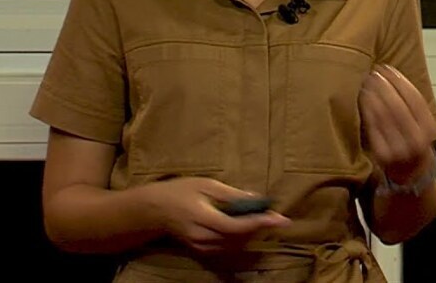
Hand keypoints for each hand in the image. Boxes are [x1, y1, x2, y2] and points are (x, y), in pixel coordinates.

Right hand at [151, 177, 289, 252]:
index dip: (260, 223)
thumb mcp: (206, 184)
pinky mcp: (202, 251)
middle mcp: (202, 237)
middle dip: (259, 228)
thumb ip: (231, 194)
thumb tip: (256, 198)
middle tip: (274, 216)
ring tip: (262, 219)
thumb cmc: (180, 191)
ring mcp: (201, 247)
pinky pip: (227, 248)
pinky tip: (246, 227)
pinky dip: (241, 238)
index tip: (280, 219)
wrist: (155, 210)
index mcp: (202, 217)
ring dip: (251, 234)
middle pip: (239, 238)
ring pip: (235, 245)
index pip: (236, 226)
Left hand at [359, 64, 435, 184]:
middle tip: (374, 72)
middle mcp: (416, 140)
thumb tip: (394, 75)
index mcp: (429, 130)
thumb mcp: (423, 126)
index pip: (415, 99)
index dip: (400, 81)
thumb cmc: (415, 142)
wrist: (411, 175)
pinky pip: (373, 127)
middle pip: (398, 105)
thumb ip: (414, 107)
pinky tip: (363, 98)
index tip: (389, 68)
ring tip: (367, 82)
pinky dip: (367, 109)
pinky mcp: (382, 154)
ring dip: (374, 95)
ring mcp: (399, 149)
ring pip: (384, 115)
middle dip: (385, 86)